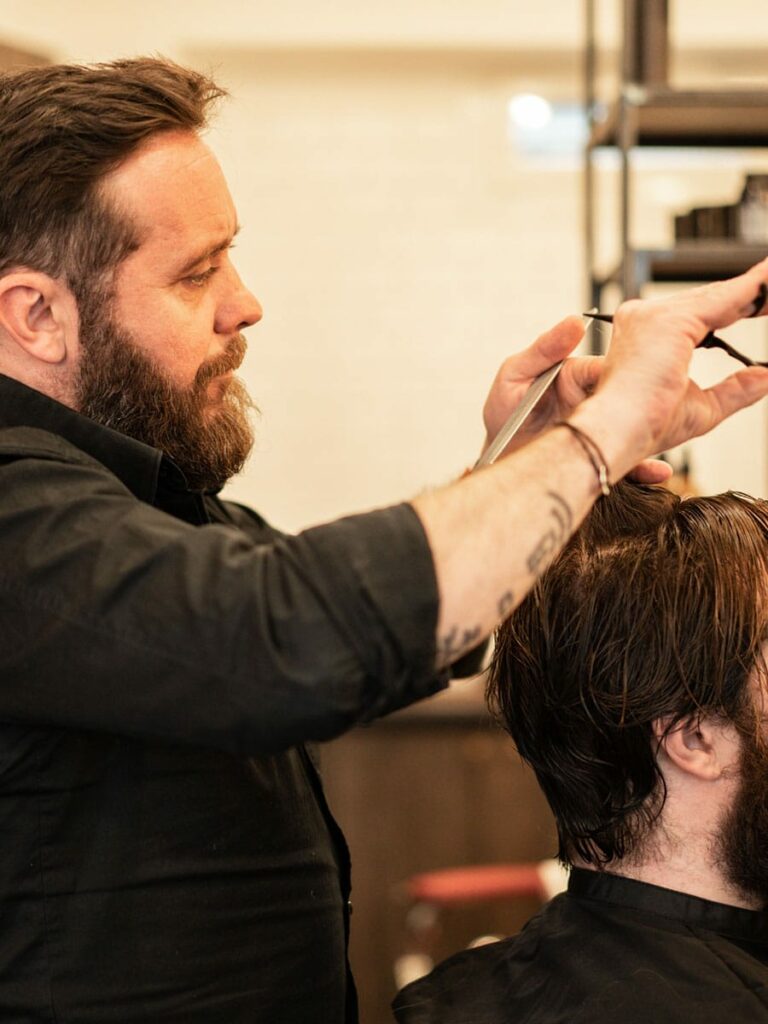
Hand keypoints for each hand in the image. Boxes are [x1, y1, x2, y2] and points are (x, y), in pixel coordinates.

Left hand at [481, 316, 670, 483]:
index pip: (611, 368)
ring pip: (636, 430)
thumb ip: (544, 349)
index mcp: (580, 376)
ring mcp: (601, 432)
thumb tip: (575, 322)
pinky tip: (658, 471)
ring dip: (653, 434)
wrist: (498, 458)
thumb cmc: (505, 413)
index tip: (641, 376)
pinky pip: (628, 464)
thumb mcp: (515, 374)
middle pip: (632, 398)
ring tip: (667, 438)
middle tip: (662, 411)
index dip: (628, 371)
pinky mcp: (601, 461)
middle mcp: (596, 402)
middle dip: (650, 403)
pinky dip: (646, 469)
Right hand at [585, 259, 767, 473]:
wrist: (618, 433)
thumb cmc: (645, 426)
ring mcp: (655, 314)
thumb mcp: (702, 407)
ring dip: (759, 289)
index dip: (736, 307)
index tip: (763, 304)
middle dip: (752, 296)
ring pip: (721, 294)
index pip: (701, 312)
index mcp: (646, 335)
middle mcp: (645, 317)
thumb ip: (734, 388)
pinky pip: (724, 298)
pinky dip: (754, 289)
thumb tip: (764, 377)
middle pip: (711, 298)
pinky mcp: (669, 318)